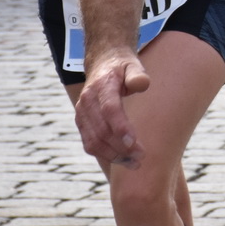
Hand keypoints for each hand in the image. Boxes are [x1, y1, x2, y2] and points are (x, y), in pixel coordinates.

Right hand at [75, 51, 150, 167]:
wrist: (101, 62)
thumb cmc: (122, 66)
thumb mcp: (132, 64)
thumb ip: (137, 74)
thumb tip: (142, 84)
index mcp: (101, 86)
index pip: (109, 109)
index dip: (120, 127)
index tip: (134, 143)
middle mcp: (87, 101)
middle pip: (101, 130)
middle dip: (121, 147)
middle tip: (142, 157)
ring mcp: (81, 113)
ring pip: (93, 142)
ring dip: (113, 156)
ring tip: (134, 163)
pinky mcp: (81, 123)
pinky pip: (89, 144)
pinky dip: (105, 155)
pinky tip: (123, 159)